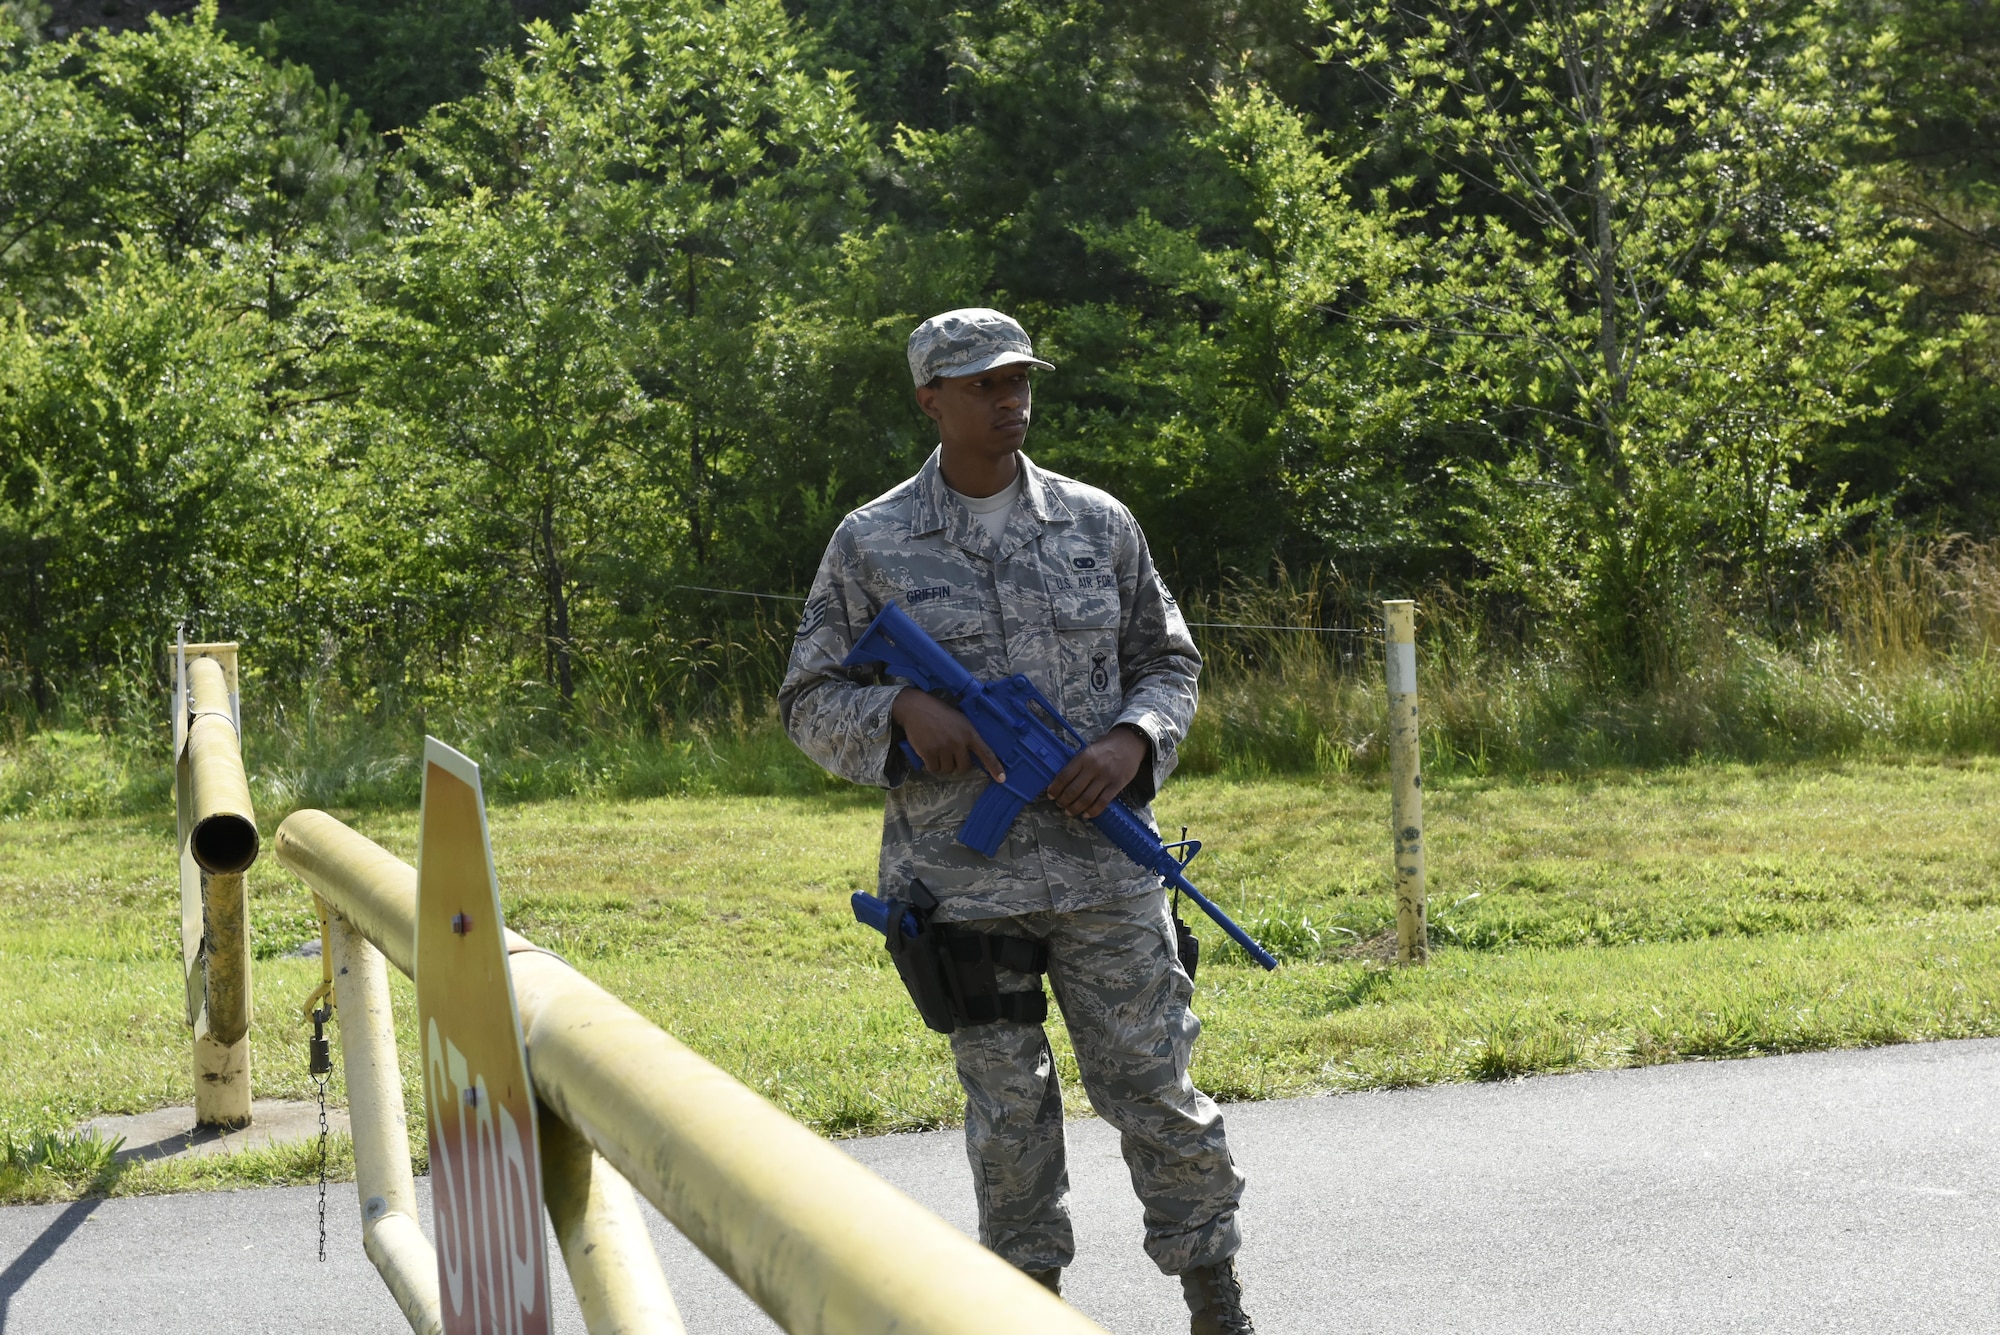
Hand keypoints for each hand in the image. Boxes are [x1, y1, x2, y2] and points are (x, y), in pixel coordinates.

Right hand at [892, 688, 1006, 780]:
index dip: (995, 767)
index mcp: (969, 733)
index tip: (1002, 779)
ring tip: (936, 750)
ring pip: (947, 770)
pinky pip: (933, 769)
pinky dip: (930, 765)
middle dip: (957, 765)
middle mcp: (958, 742)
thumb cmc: (939, 713)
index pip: (986, 753)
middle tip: (949, 755)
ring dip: (942, 765)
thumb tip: (971, 755)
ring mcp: (943, 748)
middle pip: (964, 767)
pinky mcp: (929, 752)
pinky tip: (928, 753)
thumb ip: (967, 736)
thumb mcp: (960, 720)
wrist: (917, 708)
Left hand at [1044, 725, 1147, 818]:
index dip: (1055, 788)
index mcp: (1083, 757)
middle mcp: (1093, 767)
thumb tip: (1061, 782)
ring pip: (1086, 799)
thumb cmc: (1106, 748)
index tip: (1050, 795)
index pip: (1064, 776)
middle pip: (1073, 790)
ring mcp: (1106, 777)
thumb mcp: (1088, 751)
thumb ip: (1077, 765)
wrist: (1129, 742)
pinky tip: (1086, 814)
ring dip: (1075, 808)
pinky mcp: (1117, 784)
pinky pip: (1102, 802)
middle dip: (1063, 801)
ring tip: (1070, 811)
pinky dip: (1092, 811)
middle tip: (1060, 805)